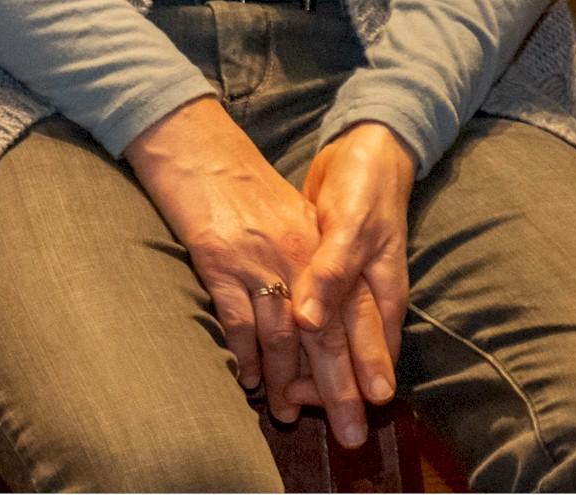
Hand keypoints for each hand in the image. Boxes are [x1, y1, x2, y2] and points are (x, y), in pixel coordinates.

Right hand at [123, 96, 369, 446]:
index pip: (357, 312)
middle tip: (352, 431)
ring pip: (283, 336)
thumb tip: (320, 315)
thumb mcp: (291, 217)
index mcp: (322, 243)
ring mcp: (260, 259)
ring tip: (289, 414)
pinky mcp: (219, 261)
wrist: (196, 144)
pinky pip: (239, 321)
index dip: (369, 359)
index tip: (379, 399)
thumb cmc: (243, 183)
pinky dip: (244, 356)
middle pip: (328, 336)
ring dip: (286, 382)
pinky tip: (247, 379)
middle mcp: (299, 256)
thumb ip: (311, 260)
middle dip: (340, 389)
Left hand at [295, 122, 414, 420]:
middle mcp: (366, 299)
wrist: (364, 151)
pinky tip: (273, 345)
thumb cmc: (364, 187)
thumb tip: (310, 323)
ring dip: (306, 365)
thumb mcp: (349, 226)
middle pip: (347, 355)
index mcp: (380, 294)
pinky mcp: (325, 272)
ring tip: (278, 394)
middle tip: (293, 414)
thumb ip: (332, 274)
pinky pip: (312, 312)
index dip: (346, 386)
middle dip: (327, 389)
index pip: (367, 356)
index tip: (321, 410)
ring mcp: (347, 287)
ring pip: (328, 338)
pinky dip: (296, 331)